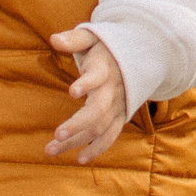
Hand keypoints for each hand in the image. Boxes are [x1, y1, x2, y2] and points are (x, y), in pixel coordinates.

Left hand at [44, 27, 128, 163]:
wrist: (144, 53)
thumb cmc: (109, 45)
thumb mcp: (94, 36)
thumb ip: (74, 39)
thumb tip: (54, 39)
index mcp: (105, 68)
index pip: (98, 76)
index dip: (86, 83)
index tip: (72, 91)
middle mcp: (114, 89)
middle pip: (98, 110)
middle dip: (78, 124)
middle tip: (56, 135)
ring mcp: (119, 104)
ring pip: (100, 127)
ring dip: (77, 141)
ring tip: (51, 150)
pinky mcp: (121, 115)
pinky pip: (111, 135)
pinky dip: (98, 148)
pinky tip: (80, 159)